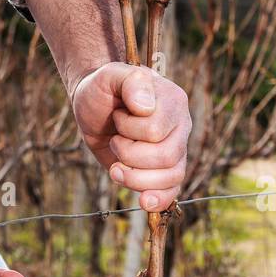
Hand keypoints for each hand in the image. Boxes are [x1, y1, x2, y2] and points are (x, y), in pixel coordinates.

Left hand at [72, 62, 190, 211]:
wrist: (95, 107)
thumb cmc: (102, 89)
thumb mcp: (109, 75)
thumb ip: (130, 81)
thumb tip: (145, 107)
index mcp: (173, 101)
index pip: (156, 130)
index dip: (129, 129)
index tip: (118, 115)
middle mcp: (180, 126)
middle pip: (165, 157)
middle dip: (129, 154)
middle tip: (115, 140)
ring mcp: (176, 150)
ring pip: (171, 178)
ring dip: (135, 178)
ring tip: (116, 167)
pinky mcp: (164, 170)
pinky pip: (173, 191)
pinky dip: (158, 199)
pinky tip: (143, 201)